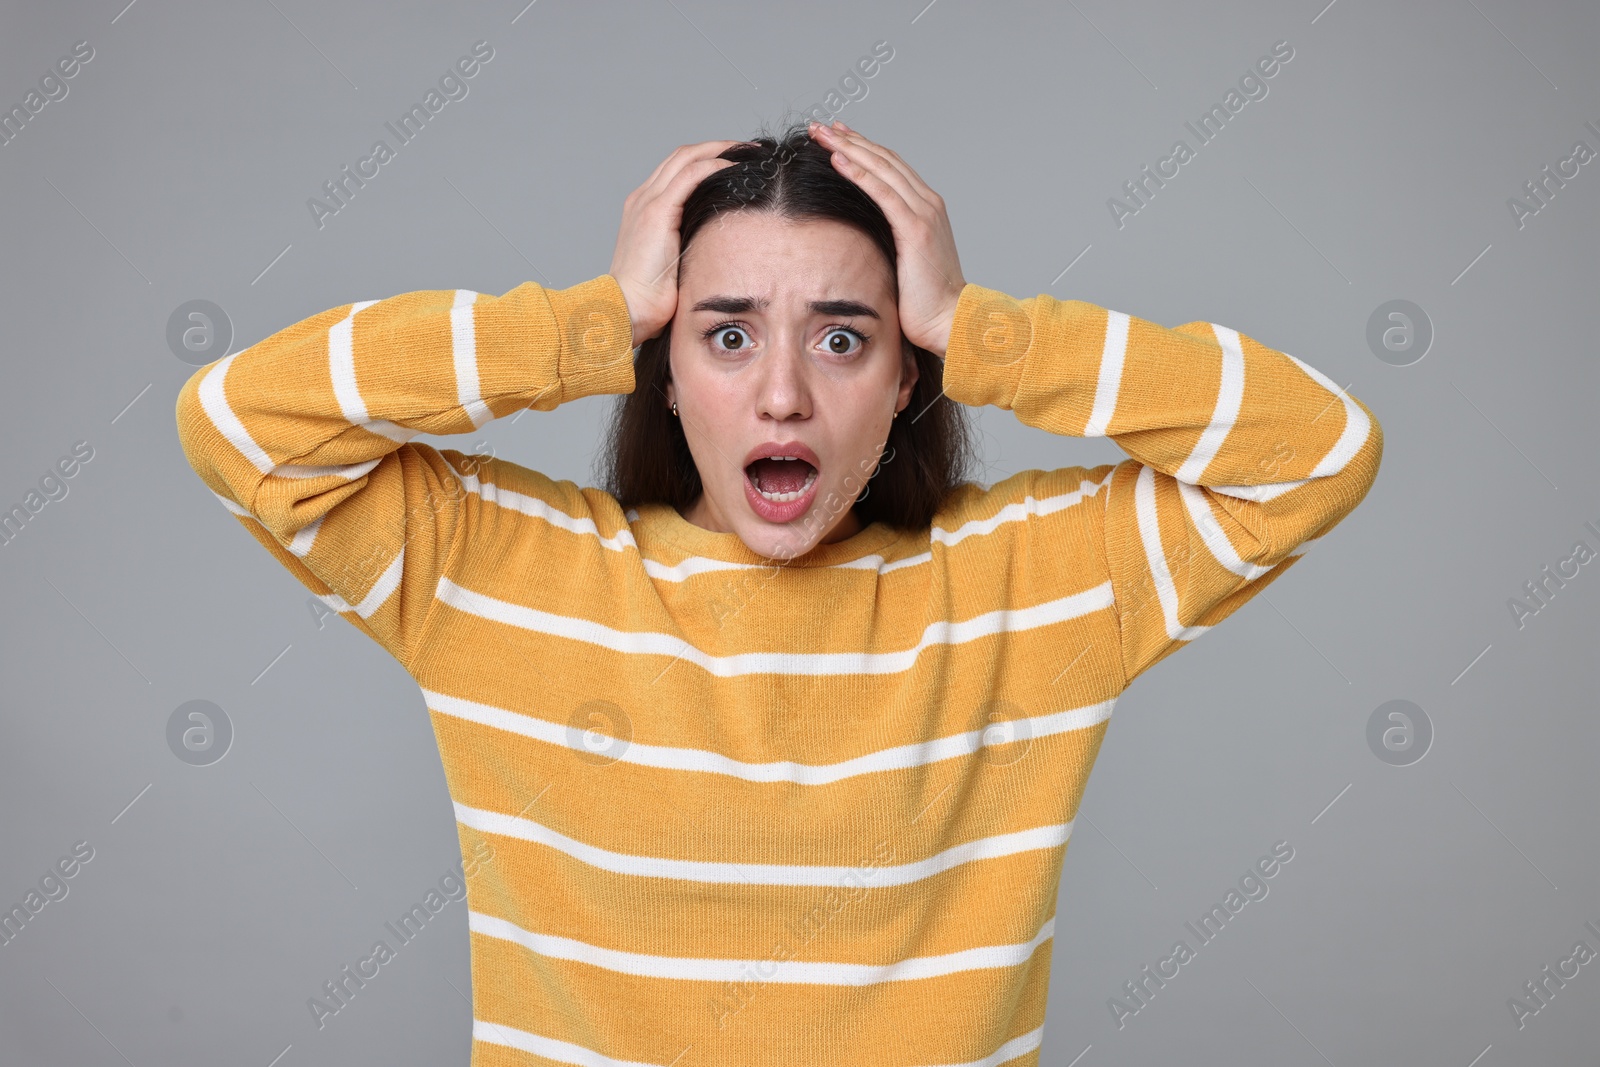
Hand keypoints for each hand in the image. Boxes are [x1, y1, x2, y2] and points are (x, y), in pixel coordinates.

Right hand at [609, 140, 740, 345]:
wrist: (626, 310)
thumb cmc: (650, 299)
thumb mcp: (674, 264)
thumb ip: (689, 246)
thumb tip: (718, 245)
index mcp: (644, 210)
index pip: (677, 170)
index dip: (707, 160)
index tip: (737, 164)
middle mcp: (642, 198)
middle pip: (682, 156)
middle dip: (718, 147)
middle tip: (749, 151)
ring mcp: (647, 202)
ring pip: (687, 157)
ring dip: (720, 149)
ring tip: (749, 152)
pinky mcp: (656, 212)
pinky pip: (690, 175)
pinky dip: (715, 165)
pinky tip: (736, 168)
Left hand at [809, 121, 965, 356]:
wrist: (950, 319)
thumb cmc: (926, 300)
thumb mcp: (906, 262)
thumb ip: (890, 241)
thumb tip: (863, 238)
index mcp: (926, 209)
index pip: (890, 168)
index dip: (863, 148)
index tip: (838, 136)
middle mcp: (927, 203)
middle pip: (884, 159)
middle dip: (851, 140)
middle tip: (821, 126)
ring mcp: (923, 213)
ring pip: (882, 168)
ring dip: (849, 148)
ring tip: (823, 134)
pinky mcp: (915, 228)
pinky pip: (882, 192)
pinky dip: (859, 173)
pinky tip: (838, 159)